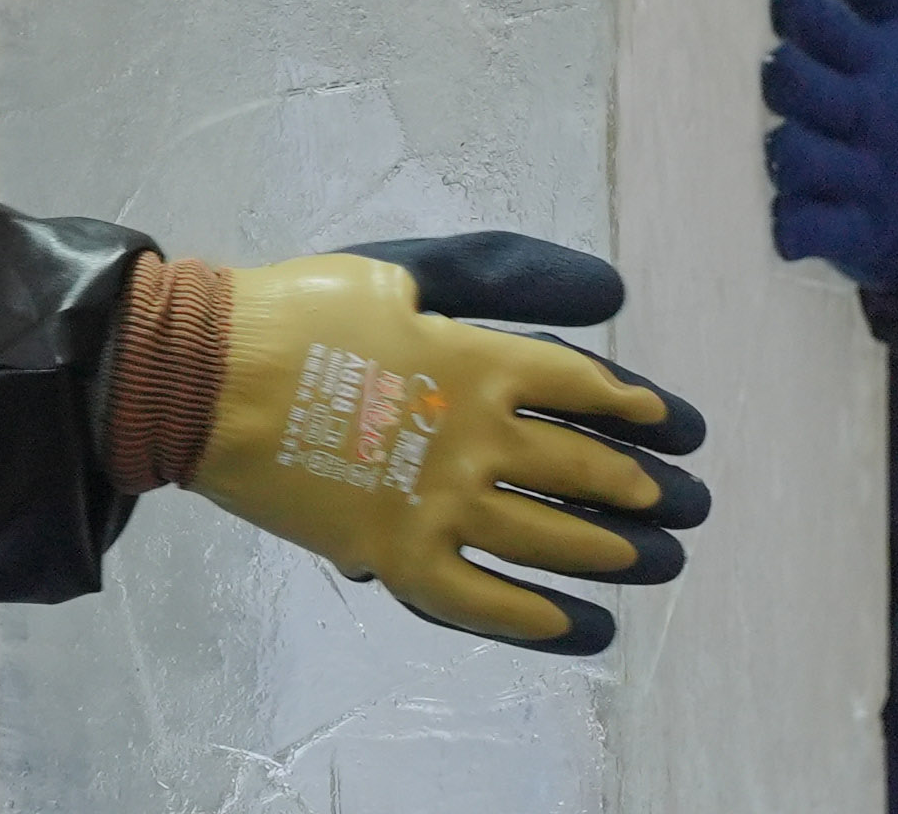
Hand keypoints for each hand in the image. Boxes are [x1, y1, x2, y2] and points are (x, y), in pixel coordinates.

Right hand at [187, 231, 708, 656]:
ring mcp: (437, 504)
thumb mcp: (415, 268)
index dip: (644, 411)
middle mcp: (474, 437)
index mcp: (480, 358)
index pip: (590, 390)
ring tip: (660, 565)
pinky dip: (540, 619)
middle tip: (691, 509)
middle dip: (650, 492)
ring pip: (549, 539)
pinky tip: (586, 627)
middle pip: (585, 470)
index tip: (684, 431)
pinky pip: (484, 601)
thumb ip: (512, 275)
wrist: (206, 375)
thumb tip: (611, 292)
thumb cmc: (307, 309)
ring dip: (614, 555)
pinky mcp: (396, 556)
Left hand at [765, 0, 897, 293]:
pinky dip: (794, 226)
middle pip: (808, 88)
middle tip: (777, 70)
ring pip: (801, 158)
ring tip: (781, 144)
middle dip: (784, 75)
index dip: (798, 8)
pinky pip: (812, 230)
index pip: (830, 25)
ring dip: (783, 150)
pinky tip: (785, 217)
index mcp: (878, 60)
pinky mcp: (855, 234)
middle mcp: (868, 116)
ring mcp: (861, 177)